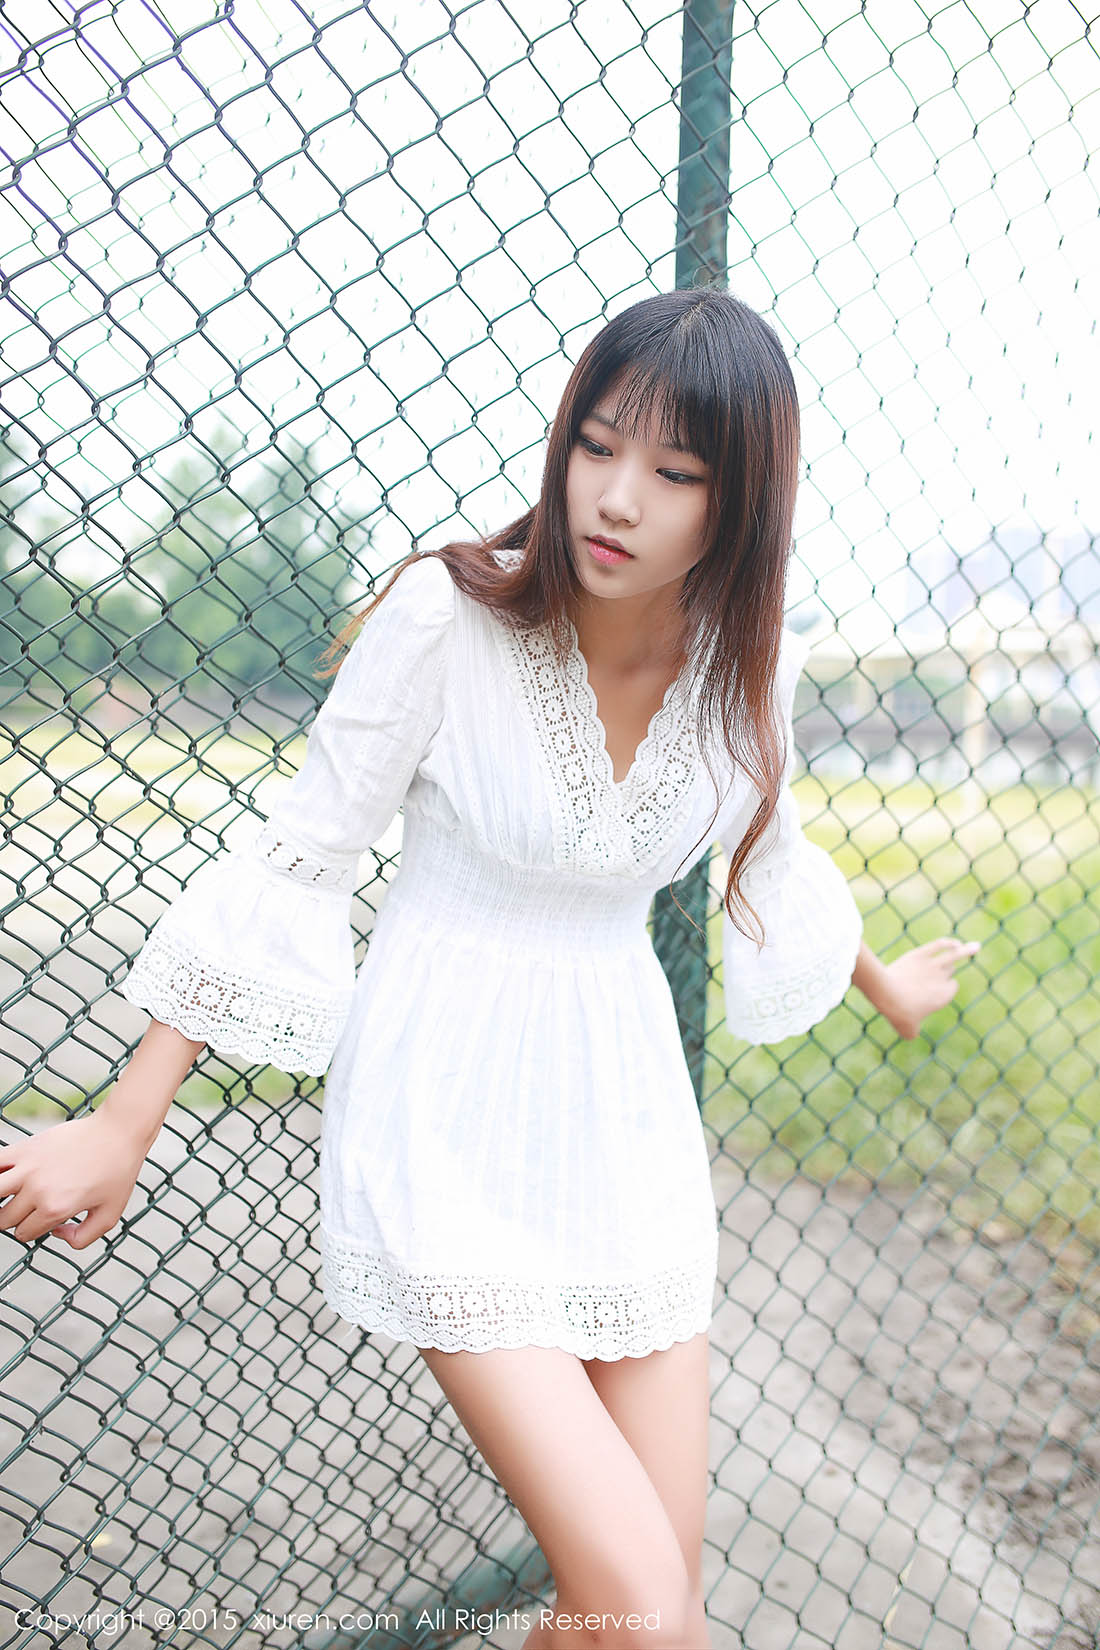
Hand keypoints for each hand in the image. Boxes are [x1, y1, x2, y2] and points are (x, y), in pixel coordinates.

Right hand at [0, 1111, 148, 1247]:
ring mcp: (29, 1168)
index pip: (23, 1233)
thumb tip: (56, 1234)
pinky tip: (6, 1176)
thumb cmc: (117, 1172)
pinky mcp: (26, 1148)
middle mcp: (38, 1190)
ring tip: (11, 1196)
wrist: (117, 1132)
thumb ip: (83, 1238)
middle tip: (29, 1210)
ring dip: (0, 1199)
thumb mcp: (110, 1215)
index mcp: (55, 1208)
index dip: (31, 1231)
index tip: (43, 1221)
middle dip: (13, 1219)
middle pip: (4, 1218)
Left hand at [879, 937, 980, 1039]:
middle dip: (944, 971)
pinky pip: (939, 945)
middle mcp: (942, 980)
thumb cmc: (899, 1013)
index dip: (944, 987)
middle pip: (949, 970)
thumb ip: (913, 1032)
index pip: (952, 986)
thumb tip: (912, 1033)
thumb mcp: (907, 1031)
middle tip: (930, 975)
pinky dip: (949, 943)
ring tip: (977, 946)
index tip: (931, 991)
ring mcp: (932, 965)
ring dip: (967, 950)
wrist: (887, 994)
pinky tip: (954, 942)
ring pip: (954, 955)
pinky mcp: (919, 954)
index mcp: (945, 996)